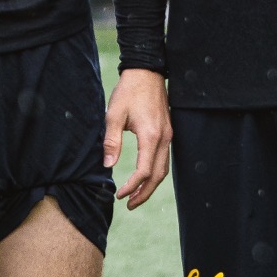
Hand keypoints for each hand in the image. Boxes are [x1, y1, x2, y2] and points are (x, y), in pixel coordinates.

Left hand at [103, 67, 171, 208]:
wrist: (146, 71)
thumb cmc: (129, 91)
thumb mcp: (114, 115)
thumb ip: (111, 142)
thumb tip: (108, 166)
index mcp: (151, 136)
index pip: (144, 171)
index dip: (132, 186)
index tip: (119, 194)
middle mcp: (164, 138)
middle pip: (158, 175)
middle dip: (145, 193)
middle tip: (130, 205)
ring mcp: (168, 135)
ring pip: (164, 168)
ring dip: (151, 185)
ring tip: (137, 196)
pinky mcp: (167, 131)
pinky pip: (165, 158)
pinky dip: (156, 172)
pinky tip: (145, 176)